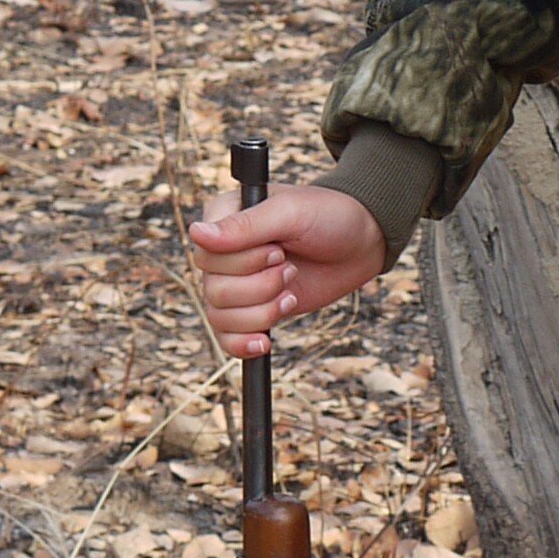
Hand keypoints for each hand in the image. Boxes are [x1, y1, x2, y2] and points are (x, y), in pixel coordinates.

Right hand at [188, 180, 387, 357]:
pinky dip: (243, 343)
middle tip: (290, 267)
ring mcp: (236, 282)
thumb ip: (245, 227)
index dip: (243, 262)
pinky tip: (264, 341)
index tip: (279, 250)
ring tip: (291, 293)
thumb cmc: (328, 216)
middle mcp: (223, 252)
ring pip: (220, 316)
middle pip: (213, 290)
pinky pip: (227, 337)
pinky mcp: (252, 308)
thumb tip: (196, 234)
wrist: (362, 242)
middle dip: (259, 286)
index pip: (206, 255)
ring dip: (261, 311)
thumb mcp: (289, 213)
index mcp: (222, 218)